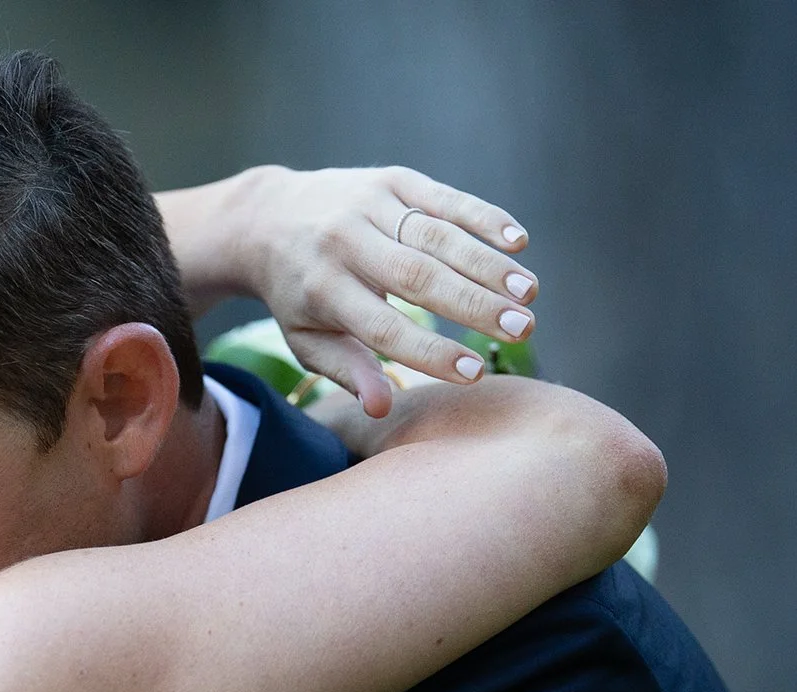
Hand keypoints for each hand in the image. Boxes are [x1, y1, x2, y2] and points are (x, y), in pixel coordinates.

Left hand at [229, 165, 536, 416]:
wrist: (268, 217)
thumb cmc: (297, 294)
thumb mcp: (306, 339)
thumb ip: (347, 370)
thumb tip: (381, 408)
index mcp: (323, 291)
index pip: (383, 328)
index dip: (430, 352)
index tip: (474, 373)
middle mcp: (346, 243)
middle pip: (419, 277)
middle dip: (474, 305)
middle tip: (522, 329)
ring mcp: (370, 205)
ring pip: (438, 236)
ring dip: (489, 264)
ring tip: (528, 294)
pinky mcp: (391, 179)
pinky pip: (444, 198)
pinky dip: (483, 217)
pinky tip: (518, 241)